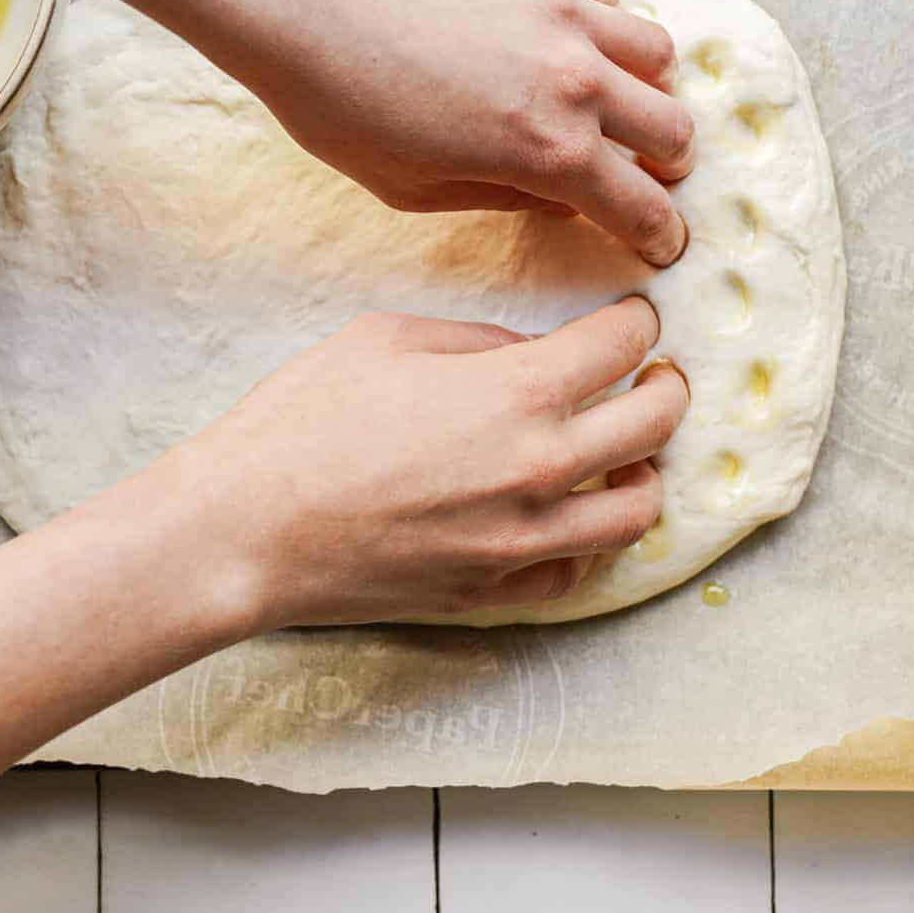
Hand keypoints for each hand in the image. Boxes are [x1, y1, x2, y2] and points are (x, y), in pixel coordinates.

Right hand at [156, 296, 688, 627]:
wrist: (247, 530)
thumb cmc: (303, 421)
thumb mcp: (389, 337)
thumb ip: (480, 342)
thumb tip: (532, 357)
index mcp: (518, 391)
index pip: (623, 347)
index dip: (637, 324)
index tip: (634, 320)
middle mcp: (540, 468)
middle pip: (654, 424)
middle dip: (666, 389)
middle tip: (655, 377)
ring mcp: (523, 541)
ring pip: (638, 511)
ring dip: (644, 472)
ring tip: (626, 454)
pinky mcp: (495, 592)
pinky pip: (578, 570)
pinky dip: (589, 540)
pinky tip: (571, 515)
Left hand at [238, 0, 695, 265]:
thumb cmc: (335, 102)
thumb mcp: (412, 189)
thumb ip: (502, 198)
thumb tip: (557, 199)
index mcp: (546, 151)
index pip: (641, 205)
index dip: (659, 235)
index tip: (660, 242)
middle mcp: (573, 80)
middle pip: (673, 129)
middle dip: (666, 163)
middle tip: (640, 171)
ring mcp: (561, 11)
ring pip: (656, 52)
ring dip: (647, 85)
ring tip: (613, 96)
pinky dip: (606, 15)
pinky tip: (571, 29)